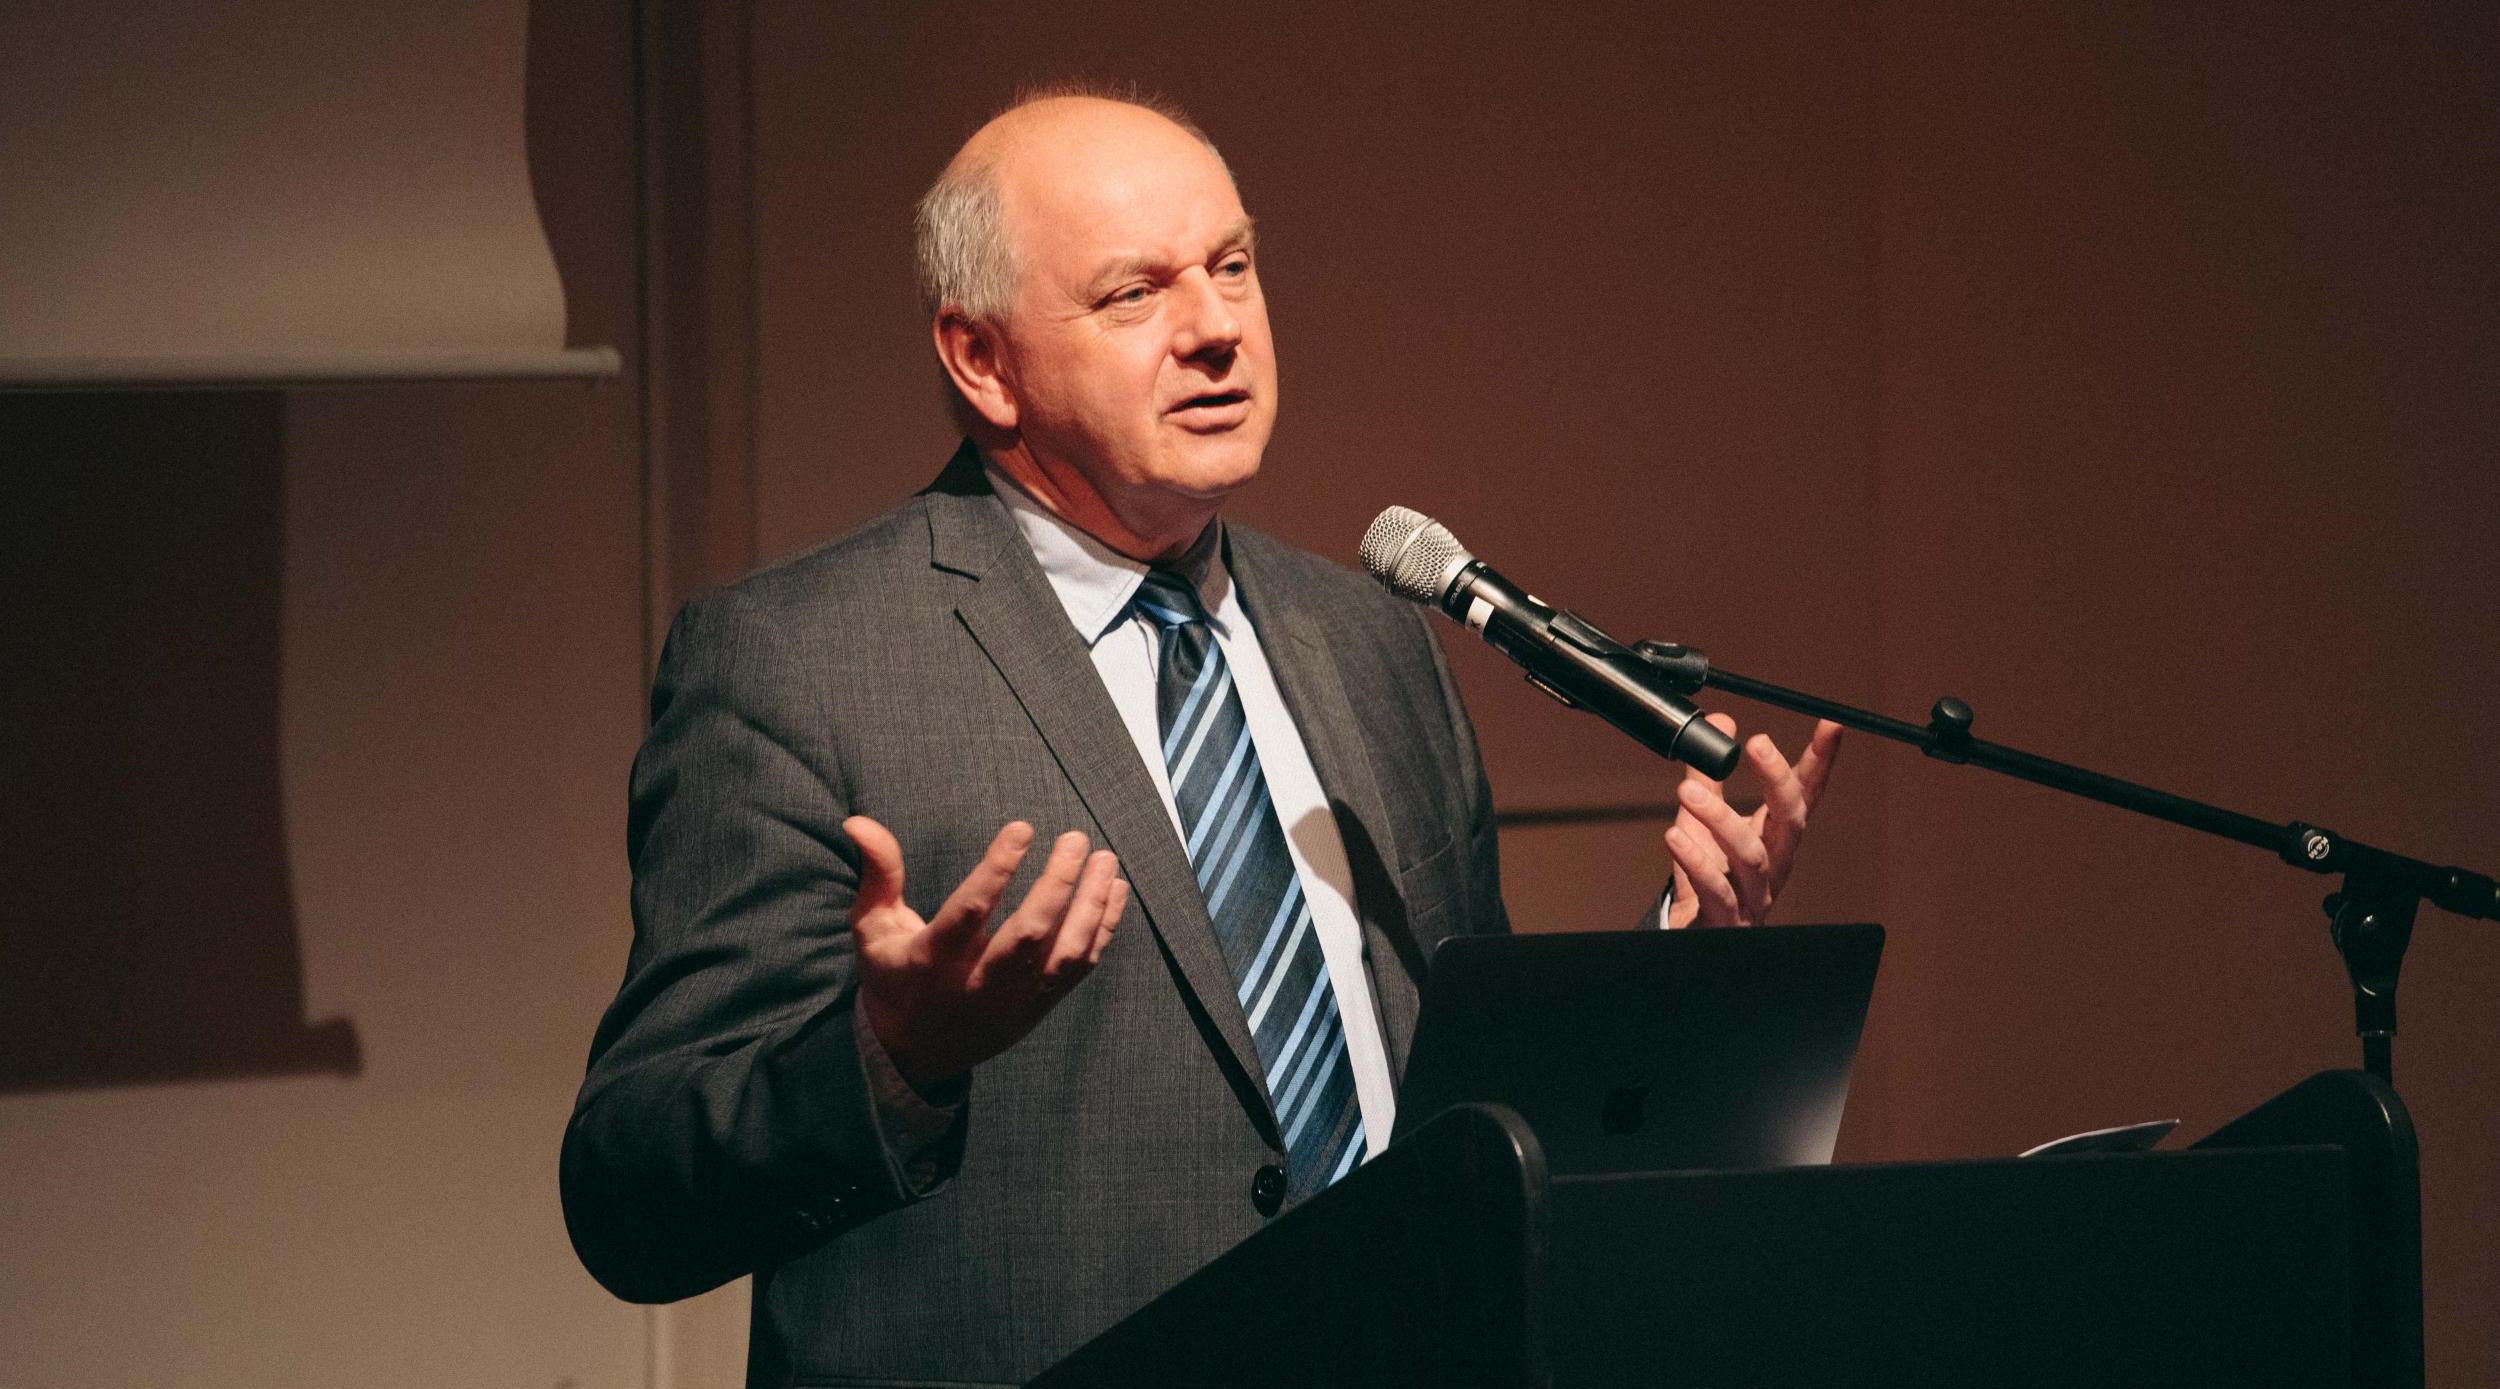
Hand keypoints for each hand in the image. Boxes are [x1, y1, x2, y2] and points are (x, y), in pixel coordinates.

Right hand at [845, 816, 1127, 1087]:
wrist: (915, 1055)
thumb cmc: (894, 977)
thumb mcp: (872, 929)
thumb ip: (877, 874)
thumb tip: (858, 821)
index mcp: (932, 961)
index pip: (970, 912)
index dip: (997, 869)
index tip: (1022, 828)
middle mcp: (977, 984)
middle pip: (1029, 934)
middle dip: (1057, 883)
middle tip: (1074, 838)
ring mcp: (1013, 1001)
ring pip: (1064, 954)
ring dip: (1091, 905)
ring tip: (1106, 860)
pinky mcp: (1038, 1008)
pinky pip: (1079, 969)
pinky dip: (1102, 929)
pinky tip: (1114, 890)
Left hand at [1662, 714, 1842, 927]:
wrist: (1694, 934)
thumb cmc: (1708, 875)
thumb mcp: (1706, 820)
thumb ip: (1711, 776)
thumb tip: (1721, 722)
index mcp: (1775, 837)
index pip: (1805, 793)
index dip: (1821, 761)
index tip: (1832, 724)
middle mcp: (1774, 865)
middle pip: (1792, 821)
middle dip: (1779, 781)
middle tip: (1758, 744)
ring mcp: (1754, 895)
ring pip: (1751, 855)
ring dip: (1720, 819)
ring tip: (1687, 791)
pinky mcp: (1726, 919)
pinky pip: (1717, 891)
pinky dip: (1697, 862)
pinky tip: (1675, 837)